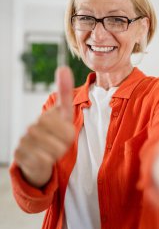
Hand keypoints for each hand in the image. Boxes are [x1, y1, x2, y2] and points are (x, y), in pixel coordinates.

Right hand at [14, 66, 74, 187]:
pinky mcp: (19, 155)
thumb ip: (64, 93)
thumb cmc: (54, 134)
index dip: (69, 134)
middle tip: (59, 144)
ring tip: (51, 152)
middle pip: (62, 138)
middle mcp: (33, 127)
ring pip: (53, 150)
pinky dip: (47, 162)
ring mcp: (24, 141)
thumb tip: (63, 67)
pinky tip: (42, 159)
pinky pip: (42, 160)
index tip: (63, 133)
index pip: (67, 126)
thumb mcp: (64, 116)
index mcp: (46, 117)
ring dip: (57, 153)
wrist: (39, 159)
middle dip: (64, 144)